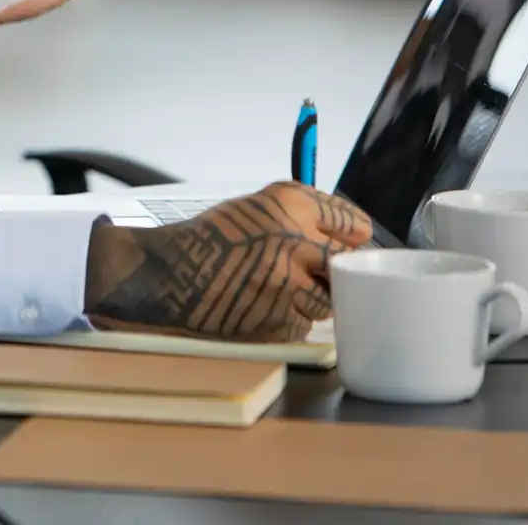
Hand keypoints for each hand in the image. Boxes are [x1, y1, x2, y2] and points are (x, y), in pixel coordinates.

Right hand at [82, 182, 372, 342]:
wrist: (167, 275)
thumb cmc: (210, 239)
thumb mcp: (256, 208)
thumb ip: (306, 216)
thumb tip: (360, 237)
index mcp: (290, 203)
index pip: (353, 223)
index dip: (353, 235)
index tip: (353, 241)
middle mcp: (294, 240)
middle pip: (345, 266)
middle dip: (332, 272)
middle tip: (310, 270)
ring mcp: (289, 285)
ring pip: (326, 300)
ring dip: (309, 297)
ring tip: (275, 288)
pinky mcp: (279, 321)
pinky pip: (303, 324)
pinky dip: (289, 318)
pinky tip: (261, 305)